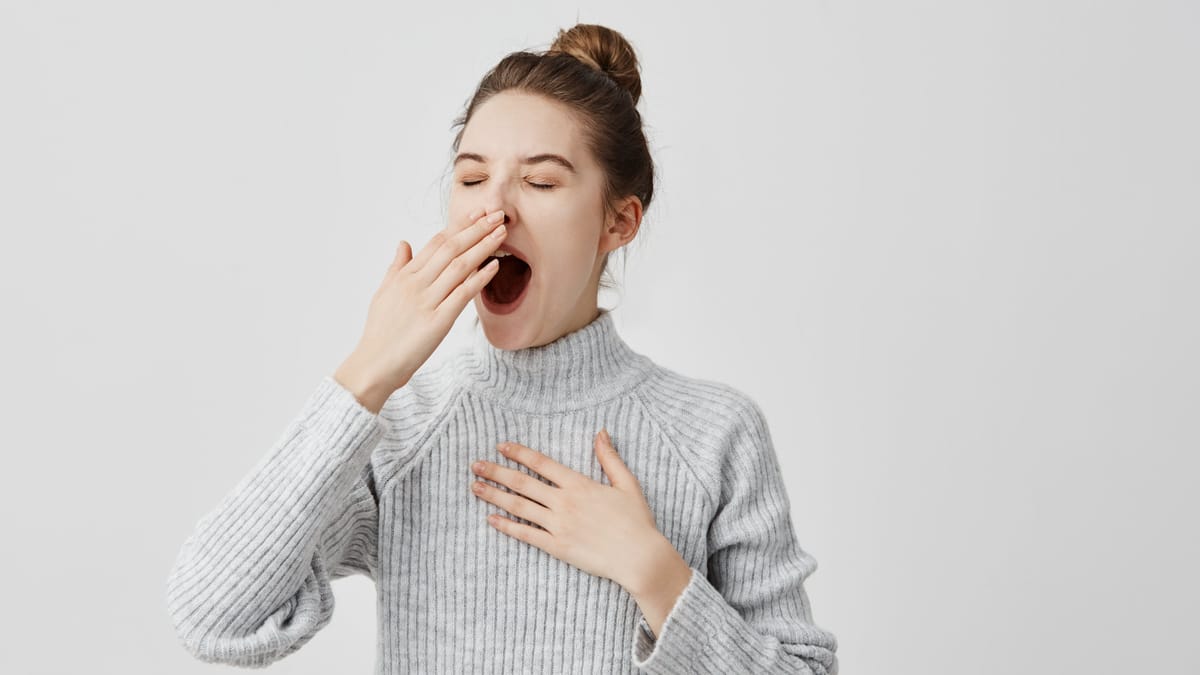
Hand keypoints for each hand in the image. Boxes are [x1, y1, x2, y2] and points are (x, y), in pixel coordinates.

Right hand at [336, 208, 507, 406]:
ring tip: (501, 233)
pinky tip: (494, 266)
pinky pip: (462, 294)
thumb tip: (404, 243)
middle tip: (497, 214)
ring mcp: (427, 300)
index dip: (460, 225)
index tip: (478, 213)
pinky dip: (479, 278)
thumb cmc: (380, 332)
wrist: (374, 364)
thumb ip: (397, 267)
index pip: (436, 242)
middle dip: (476, 229)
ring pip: (459, 266)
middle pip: (451, 247)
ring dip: (483, 246)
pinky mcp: (438, 321)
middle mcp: (416, 283)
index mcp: (405, 275)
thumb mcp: (384, 293)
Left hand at [469, 429, 670, 592]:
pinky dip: (507, 527)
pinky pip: (526, 535)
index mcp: (579, 484)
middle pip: (523, 483)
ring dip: (495, 496)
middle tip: (475, 465)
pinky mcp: (557, 547)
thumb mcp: (627, 483)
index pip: (541, 463)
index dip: (519, 453)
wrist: (640, 557)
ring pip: (519, 507)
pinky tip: (491, 520)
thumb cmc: (636, 521)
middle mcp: (564, 502)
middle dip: (496, 472)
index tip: (500, 446)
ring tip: (475, 487)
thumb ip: (609, 458)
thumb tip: (600, 432)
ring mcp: (559, 525)